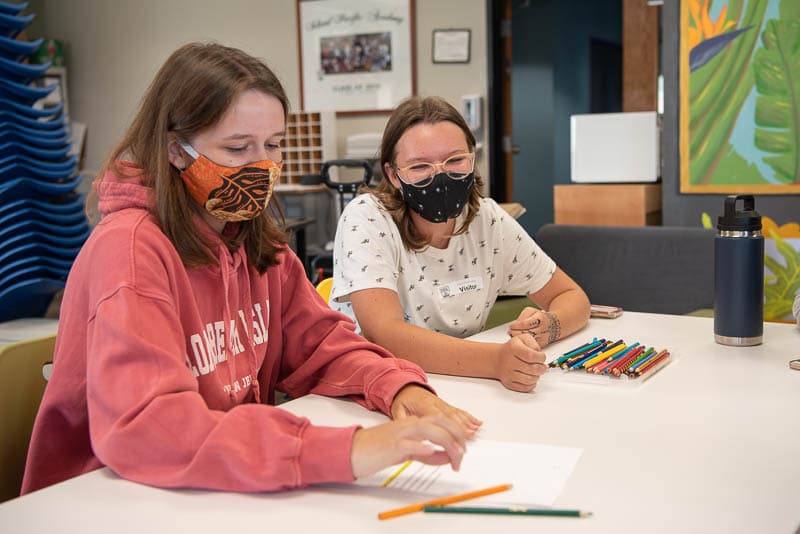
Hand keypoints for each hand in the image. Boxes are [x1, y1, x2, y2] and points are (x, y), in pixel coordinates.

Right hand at [350, 414, 467, 478]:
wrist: (351, 450)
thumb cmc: (376, 450)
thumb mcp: (406, 451)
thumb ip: (426, 453)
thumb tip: (446, 457)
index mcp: (412, 424)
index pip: (441, 422)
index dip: (457, 433)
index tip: (463, 449)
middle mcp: (408, 425)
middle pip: (440, 422)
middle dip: (457, 436)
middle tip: (463, 454)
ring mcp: (400, 434)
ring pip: (430, 431)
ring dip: (447, 443)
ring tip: (456, 457)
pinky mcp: (392, 446)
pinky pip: (410, 444)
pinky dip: (422, 447)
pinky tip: (430, 451)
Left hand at [391, 385, 481, 436]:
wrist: (406, 387)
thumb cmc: (403, 399)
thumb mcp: (397, 409)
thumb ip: (401, 419)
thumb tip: (403, 427)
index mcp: (424, 405)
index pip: (438, 418)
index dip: (449, 428)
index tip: (455, 438)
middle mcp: (436, 404)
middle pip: (451, 418)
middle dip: (461, 430)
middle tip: (468, 442)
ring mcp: (442, 404)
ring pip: (457, 414)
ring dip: (467, 424)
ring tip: (475, 433)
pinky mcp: (446, 406)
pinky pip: (459, 411)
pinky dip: (469, 417)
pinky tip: (477, 423)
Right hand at [492, 334, 547, 392]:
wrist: (497, 359)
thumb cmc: (513, 348)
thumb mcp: (523, 339)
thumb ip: (533, 344)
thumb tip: (539, 354)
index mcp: (513, 348)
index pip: (531, 356)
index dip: (541, 358)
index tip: (542, 357)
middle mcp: (509, 361)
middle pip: (533, 369)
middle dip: (542, 368)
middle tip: (542, 366)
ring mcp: (508, 374)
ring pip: (530, 380)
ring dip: (537, 376)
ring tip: (535, 371)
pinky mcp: (509, 383)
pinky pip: (525, 388)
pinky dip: (532, 384)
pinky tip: (530, 377)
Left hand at [506, 307, 561, 347]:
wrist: (554, 325)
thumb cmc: (539, 317)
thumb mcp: (531, 311)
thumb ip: (523, 316)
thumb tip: (516, 323)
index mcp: (540, 319)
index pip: (525, 323)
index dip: (516, 325)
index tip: (511, 326)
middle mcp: (542, 329)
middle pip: (526, 333)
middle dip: (515, 333)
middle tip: (510, 332)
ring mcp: (542, 338)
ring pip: (528, 341)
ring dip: (518, 340)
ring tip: (513, 336)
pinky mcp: (542, 345)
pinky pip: (531, 347)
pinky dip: (523, 345)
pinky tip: (519, 342)